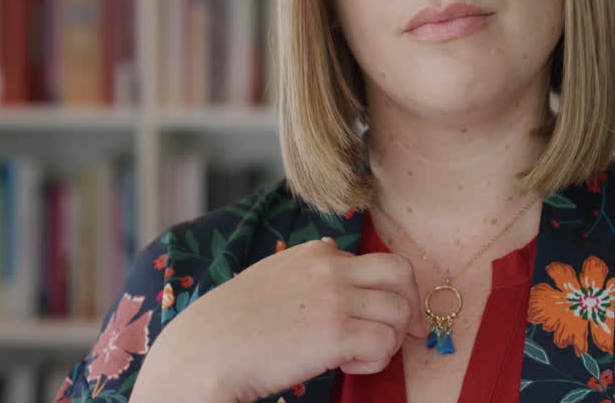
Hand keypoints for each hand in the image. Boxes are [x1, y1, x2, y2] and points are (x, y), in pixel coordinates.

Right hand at [131, 236, 425, 402]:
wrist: (203, 353)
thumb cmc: (230, 325)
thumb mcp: (269, 274)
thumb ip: (305, 264)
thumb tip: (332, 248)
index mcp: (315, 253)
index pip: (378, 261)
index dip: (390, 292)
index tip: (392, 317)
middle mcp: (330, 267)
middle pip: (402, 274)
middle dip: (410, 306)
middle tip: (408, 334)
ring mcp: (335, 297)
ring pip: (399, 311)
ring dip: (388, 340)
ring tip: (356, 356)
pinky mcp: (337, 332)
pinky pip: (385, 342)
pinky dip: (375, 360)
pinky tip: (346, 366)